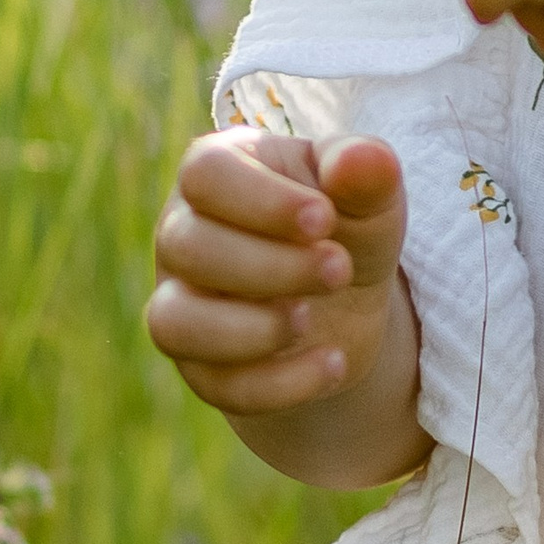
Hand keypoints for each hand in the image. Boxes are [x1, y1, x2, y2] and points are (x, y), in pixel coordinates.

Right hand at [148, 132, 426, 483]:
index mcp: (219, 172)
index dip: (261, 200)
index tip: (325, 220)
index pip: (205, 174)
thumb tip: (362, 159)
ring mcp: (182, 302)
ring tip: (313, 320)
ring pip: (173, 322)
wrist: (350, 303)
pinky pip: (215, 384)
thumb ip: (367, 173)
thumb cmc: (349, 228)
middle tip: (339, 270)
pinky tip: (332, 364)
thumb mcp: (370, 197)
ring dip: (251, 328)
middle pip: (187, 246)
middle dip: (269, 265)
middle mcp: (183, 234)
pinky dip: (278, 383)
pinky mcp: (200, 366)